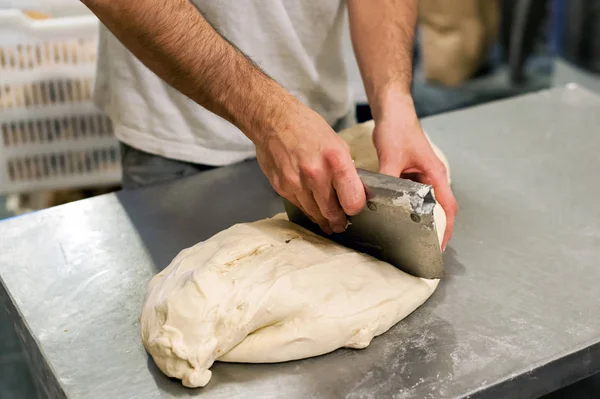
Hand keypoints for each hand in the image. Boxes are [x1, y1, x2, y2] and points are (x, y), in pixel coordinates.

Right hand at [255, 104, 365, 233]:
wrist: (273, 121)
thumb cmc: (306, 128)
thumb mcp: (337, 143)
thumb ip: (345, 169)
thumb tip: (352, 189)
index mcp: (336, 161)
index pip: (353, 200)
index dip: (355, 208)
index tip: (354, 210)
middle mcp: (316, 174)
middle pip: (332, 212)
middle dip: (338, 221)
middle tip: (341, 225)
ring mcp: (296, 183)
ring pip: (314, 213)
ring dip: (322, 219)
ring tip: (328, 223)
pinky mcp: (282, 187)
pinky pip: (298, 205)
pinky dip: (306, 208)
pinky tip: (311, 208)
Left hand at [373, 96, 457, 250]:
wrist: (392, 111)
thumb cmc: (398, 129)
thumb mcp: (392, 156)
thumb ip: (388, 179)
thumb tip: (379, 202)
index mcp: (436, 175)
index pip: (447, 208)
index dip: (445, 229)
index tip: (439, 247)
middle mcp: (432, 178)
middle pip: (437, 210)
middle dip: (432, 230)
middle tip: (420, 248)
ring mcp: (420, 177)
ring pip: (422, 204)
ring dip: (417, 219)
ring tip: (406, 238)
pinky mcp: (408, 174)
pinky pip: (409, 196)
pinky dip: (404, 207)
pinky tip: (391, 216)